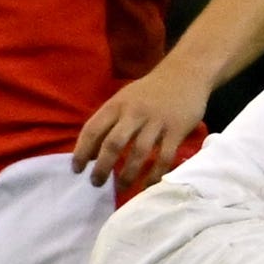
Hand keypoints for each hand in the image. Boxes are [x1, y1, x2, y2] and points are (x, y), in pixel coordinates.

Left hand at [74, 60, 208, 191]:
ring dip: (127, 174)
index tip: (77, 170)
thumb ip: (109, 122)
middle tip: (96, 184)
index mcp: (117, 105)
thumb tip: (92, 153)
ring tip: (121, 188)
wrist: (185, 74)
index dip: (82, 151)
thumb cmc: (150, 90)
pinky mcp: (177, 130)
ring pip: (139, 153)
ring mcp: (157, 122)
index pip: (93, 130)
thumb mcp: (124, 99)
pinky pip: (164, 157)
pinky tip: (147, 185)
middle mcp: (134, 113)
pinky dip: (155, 174)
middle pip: (114, 144)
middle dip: (102, 168)